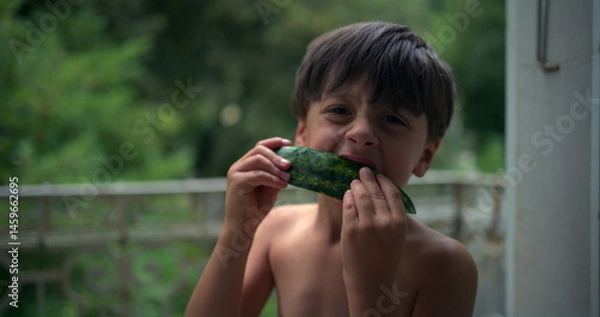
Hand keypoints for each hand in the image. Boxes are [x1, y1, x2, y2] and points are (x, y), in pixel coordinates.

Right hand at [225, 137, 291, 231]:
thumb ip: (277, 175)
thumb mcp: (270, 188)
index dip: (274, 142)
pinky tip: (282, 185)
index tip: (289, 143)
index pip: (259, 146)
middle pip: (259, 150)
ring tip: (288, 177)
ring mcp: (235, 173)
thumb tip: (291, 164)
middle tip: (290, 165)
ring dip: (276, 168)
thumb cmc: (256, 208)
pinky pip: (258, 175)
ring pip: (259, 160)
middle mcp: (238, 166)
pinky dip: (273, 179)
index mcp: (246, 165)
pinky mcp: (236, 182)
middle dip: (277, 155)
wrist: (243, 227)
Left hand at [341, 167, 407, 287]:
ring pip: (361, 196)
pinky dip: (347, 197)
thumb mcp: (396, 237)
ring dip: (357, 186)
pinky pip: (349, 206)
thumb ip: (391, 217)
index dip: (385, 181)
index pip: (393, 194)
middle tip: (364, 171)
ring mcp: (367, 225)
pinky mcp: (351, 229)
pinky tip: (347, 194)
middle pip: (376, 192)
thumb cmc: (384, 259)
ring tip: (354, 181)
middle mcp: (385, 222)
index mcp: (399, 223)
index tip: (379, 175)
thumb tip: (381, 194)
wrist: (371, 281)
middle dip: (369, 179)